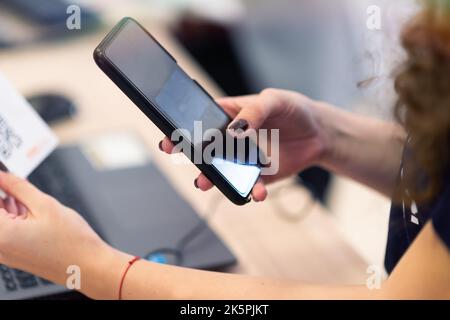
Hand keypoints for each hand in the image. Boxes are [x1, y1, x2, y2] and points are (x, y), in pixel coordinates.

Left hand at [0, 171, 113, 290]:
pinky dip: (13, 217)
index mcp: (0, 234)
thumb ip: (18, 187)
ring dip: (7, 205)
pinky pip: (5, 231)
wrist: (88, 266)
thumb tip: (2, 175)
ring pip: (0, 221)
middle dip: (3, 195)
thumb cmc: (72, 242)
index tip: (3, 173)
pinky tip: (29, 209)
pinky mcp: (14, 256)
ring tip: (27, 196)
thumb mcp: (46, 205)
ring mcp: (5, 254)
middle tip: (14, 180)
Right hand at [158, 88, 328, 200]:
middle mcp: (232, 138)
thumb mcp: (275, 100)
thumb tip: (235, 130)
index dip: (183, 128)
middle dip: (191, 156)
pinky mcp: (259, 175)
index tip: (171, 137)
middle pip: (206, 149)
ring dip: (212, 178)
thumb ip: (254, 112)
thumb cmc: (294, 109)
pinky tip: (256, 192)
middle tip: (180, 158)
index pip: (201, 120)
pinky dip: (250, 191)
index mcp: (230, 115)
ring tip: (205, 183)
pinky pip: (249, 185)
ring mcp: (243, 158)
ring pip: (222, 171)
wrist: (319, 133)